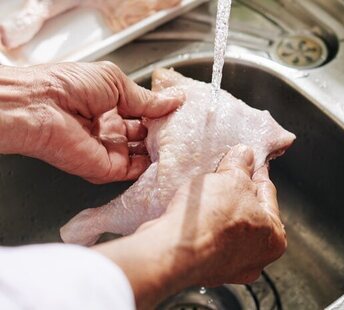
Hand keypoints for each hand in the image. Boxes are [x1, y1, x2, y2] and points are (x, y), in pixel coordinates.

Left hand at [0, 62, 183, 182]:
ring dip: (158, 150)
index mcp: (109, 105)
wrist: (41, 107)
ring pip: (141, 155)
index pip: (141, 112)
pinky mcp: (106, 168)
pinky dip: (149, 167)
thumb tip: (172, 100)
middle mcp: (109, 128)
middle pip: (143, 135)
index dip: (160, 112)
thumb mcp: (115, 82)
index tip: (179, 111)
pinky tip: (165, 158)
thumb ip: (145, 98)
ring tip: (179, 143)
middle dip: (162, 132)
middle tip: (183, 129)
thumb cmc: (69, 86)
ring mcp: (108, 149)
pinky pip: (133, 171)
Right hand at [94, 145, 285, 308]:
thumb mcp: (232, 179)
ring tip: (208, 188)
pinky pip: (208, 237)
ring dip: (219, 207)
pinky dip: (204, 223)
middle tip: (227, 171)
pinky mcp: (203, 266)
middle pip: (248, 211)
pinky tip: (196, 209)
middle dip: (237, 190)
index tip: (250, 160)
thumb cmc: (210, 221)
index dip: (256, 171)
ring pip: (227, 225)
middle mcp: (255, 257)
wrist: (172, 250)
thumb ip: (241, 166)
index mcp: (273, 237)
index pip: (267, 192)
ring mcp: (228, 265)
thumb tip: (245, 155)